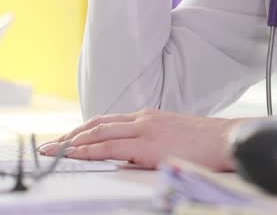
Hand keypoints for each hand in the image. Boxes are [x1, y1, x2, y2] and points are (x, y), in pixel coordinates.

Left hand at [39, 109, 241, 170]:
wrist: (227, 139)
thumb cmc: (204, 144)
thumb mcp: (170, 138)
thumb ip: (148, 144)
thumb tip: (129, 158)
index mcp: (146, 117)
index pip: (105, 122)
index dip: (82, 130)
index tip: (63, 139)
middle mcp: (142, 119)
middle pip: (96, 124)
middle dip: (69, 135)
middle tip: (48, 145)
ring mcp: (145, 129)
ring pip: (99, 132)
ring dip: (72, 141)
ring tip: (53, 150)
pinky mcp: (149, 144)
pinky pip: (111, 146)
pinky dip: (89, 149)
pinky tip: (75, 154)